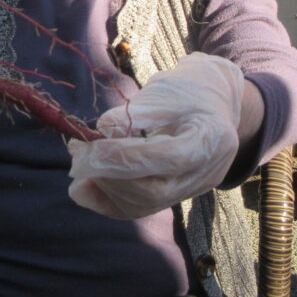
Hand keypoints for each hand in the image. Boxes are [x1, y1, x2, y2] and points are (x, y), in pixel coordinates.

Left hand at [67, 52, 243, 218]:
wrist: (216, 105)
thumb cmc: (190, 90)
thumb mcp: (168, 88)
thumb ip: (138, 110)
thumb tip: (103, 129)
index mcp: (212, 139)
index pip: (170, 159)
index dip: (128, 157)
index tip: (93, 148)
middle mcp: (205, 173)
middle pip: (155, 191)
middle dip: (110, 176)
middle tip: (80, 155)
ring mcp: (190, 189)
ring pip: (143, 205)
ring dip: (104, 188)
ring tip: (79, 163)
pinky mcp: (173, 197)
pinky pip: (138, 208)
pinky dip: (107, 200)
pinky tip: (83, 186)